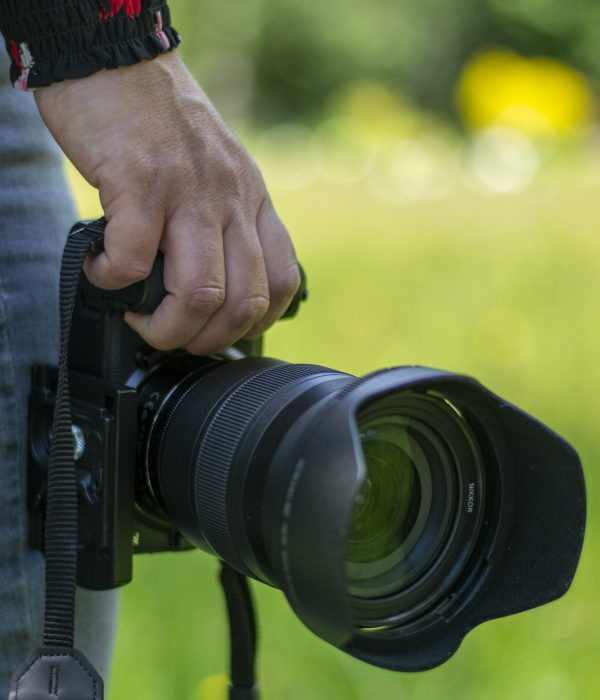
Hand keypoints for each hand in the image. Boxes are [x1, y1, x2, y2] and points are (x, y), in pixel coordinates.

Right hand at [34, 51, 299, 353]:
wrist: (118, 58)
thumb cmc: (161, 122)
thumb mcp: (219, 170)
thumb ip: (225, 220)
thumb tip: (212, 282)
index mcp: (252, 200)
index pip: (282, 281)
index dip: (254, 323)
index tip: (219, 331)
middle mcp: (231, 199)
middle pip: (244, 302)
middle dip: (207, 339)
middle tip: (173, 333)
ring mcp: (188, 191)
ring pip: (201, 294)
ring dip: (167, 325)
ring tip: (139, 316)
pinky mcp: (139, 182)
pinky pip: (134, 260)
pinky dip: (114, 280)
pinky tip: (103, 270)